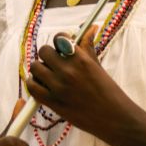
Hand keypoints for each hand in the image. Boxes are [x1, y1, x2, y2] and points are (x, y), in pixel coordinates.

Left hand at [24, 31, 139, 140]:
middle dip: (48, 55)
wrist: (113, 117)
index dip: (58, 40)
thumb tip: (90, 28)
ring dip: (39, 69)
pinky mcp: (53, 102)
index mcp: (81, 59)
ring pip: (35, 67)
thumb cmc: (108, 91)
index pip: (59, 38)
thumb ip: (88, 47)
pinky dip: (33, 84)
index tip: (61, 46)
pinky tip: (40, 84)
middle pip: (43, 51)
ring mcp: (59, 87)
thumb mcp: (97, 66)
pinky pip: (32, 87)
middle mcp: (68, 71)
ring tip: (46, 74)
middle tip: (54, 62)